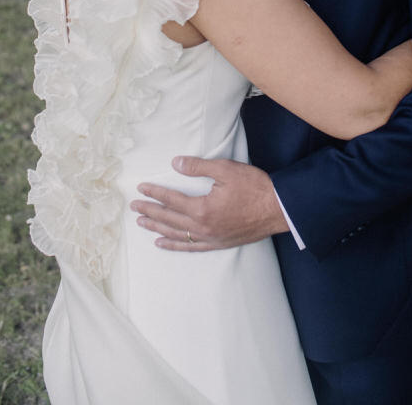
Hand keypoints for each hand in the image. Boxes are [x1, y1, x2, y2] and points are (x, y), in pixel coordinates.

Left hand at [130, 156, 288, 250]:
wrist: (278, 209)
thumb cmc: (254, 187)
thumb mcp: (226, 169)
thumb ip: (198, 167)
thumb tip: (176, 164)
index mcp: (202, 208)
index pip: (171, 199)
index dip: (154, 193)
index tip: (141, 188)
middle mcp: (202, 227)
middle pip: (169, 218)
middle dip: (149, 211)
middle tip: (133, 207)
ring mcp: (210, 238)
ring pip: (176, 234)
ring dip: (157, 228)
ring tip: (142, 223)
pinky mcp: (218, 244)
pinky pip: (190, 247)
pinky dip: (174, 245)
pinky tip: (162, 243)